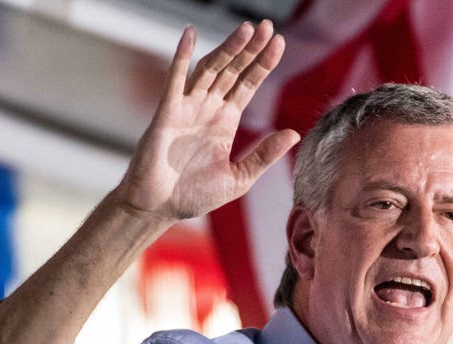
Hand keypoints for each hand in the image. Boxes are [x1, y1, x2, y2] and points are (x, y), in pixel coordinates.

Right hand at [114, 21, 300, 221]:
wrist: (158, 208)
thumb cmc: (193, 195)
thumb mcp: (239, 178)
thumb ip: (264, 155)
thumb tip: (293, 133)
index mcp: (225, 122)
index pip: (248, 85)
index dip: (263, 64)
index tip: (279, 42)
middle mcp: (207, 109)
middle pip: (233, 71)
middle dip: (250, 49)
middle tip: (266, 26)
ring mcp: (187, 108)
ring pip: (210, 70)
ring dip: (227, 49)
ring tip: (246, 29)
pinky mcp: (166, 113)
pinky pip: (175, 81)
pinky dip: (181, 57)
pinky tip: (190, 35)